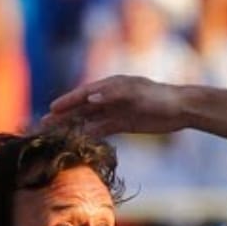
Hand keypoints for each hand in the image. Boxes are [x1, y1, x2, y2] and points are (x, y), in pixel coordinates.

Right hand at [43, 75, 187, 137]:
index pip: (84, 93)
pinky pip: (103, 128)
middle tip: (45, 124)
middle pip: (83, 106)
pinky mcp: (124, 123)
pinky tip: (79, 140)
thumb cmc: (160, 98)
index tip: (52, 109)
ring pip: (90, 118)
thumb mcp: (137, 94)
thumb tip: (91, 96)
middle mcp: (111, 97)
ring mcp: (117, 110)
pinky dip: (90, 133)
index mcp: (112, 85)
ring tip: (57, 134)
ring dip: (74, 125)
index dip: (68, 101)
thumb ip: (113, 95)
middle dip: (64, 115)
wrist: (181, 109)